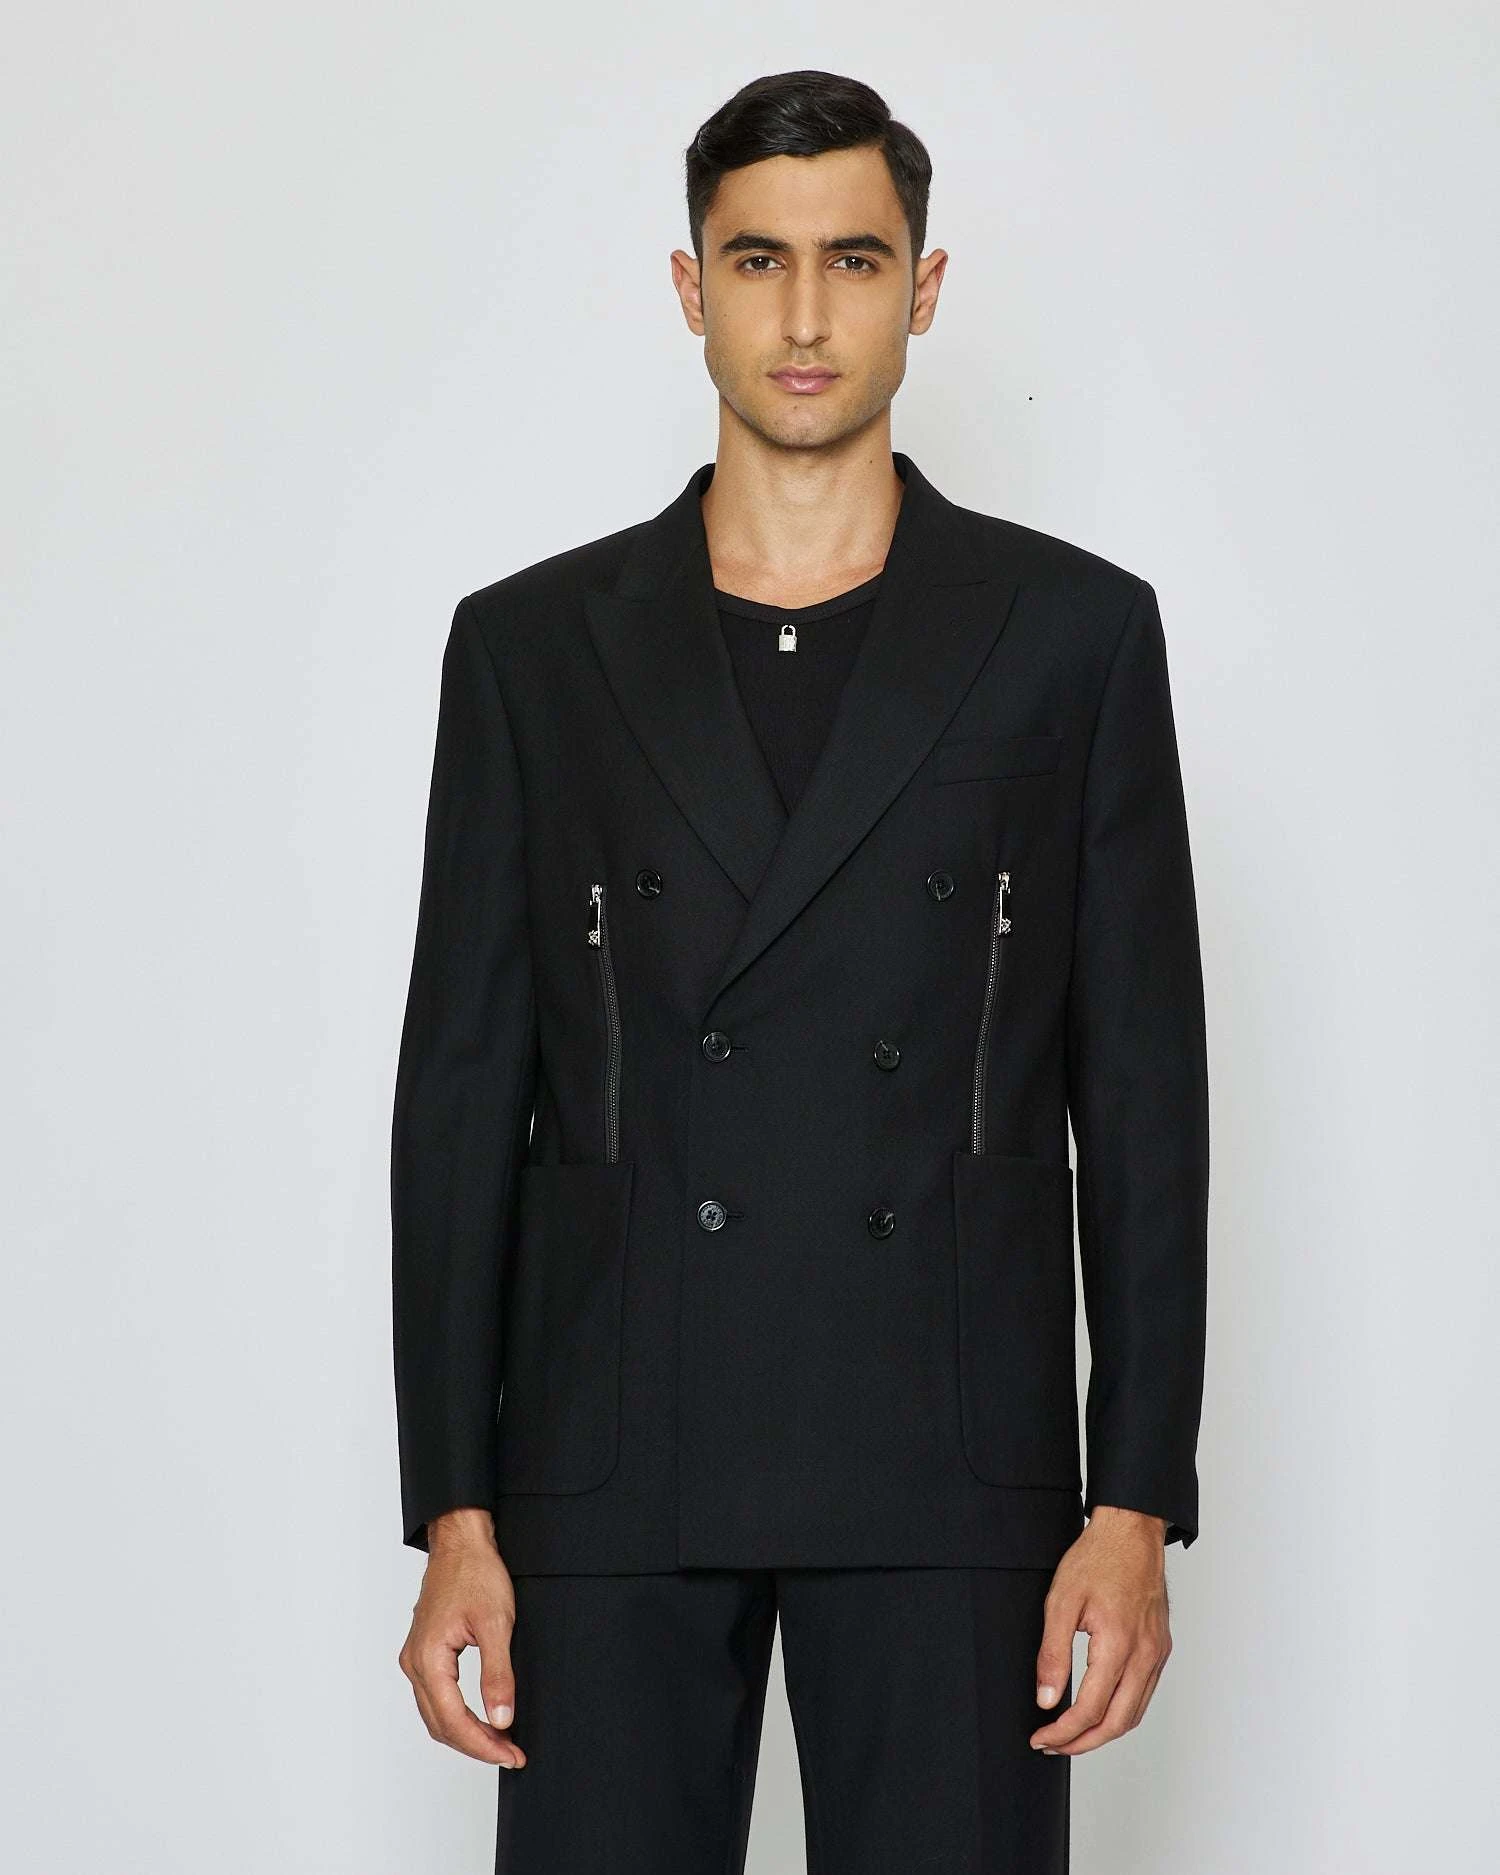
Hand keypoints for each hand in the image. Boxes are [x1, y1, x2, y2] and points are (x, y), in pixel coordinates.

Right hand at [398, 1508, 526, 1767]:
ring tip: (500, 1741)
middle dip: (476, 1745)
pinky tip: (480, 1718)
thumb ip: (498, 1675)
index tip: (511, 1754)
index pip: (453, 1720)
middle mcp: (414, 1662)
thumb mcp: (496, 1623)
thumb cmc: (475, 1572)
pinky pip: (436, 1697)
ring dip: (466, 1733)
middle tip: (511, 1753)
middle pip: (440, 1725)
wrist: (461, 1541)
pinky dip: (457, 1715)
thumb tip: (501, 1720)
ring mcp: (416, 1657)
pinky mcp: (424, 1652)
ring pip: (436, 1714)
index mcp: (428, 1658)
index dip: (483, 1745)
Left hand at [1029, 1505, 1172, 1755]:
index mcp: (1119, 1645)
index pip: (1090, 1709)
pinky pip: (1144, 1694)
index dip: (1063, 1731)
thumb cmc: (1098, 1558)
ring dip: (1103, 1732)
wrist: (1132, 1532)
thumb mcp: (1061, 1601)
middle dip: (1083, 1743)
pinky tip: (1100, 1710)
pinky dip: (1121, 1712)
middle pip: (1117, 1723)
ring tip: (1072, 1734)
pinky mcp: (1161, 1648)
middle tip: (1053, 1745)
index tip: (1041, 1736)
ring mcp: (1157, 1653)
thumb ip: (1053, 1653)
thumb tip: (1046, 1699)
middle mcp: (1145, 1655)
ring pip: (1134, 1714)